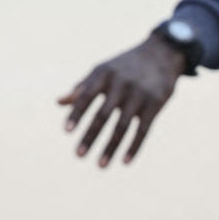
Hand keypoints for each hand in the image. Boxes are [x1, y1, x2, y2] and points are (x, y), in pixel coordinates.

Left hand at [58, 34, 184, 166]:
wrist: (160, 53)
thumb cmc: (124, 65)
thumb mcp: (102, 70)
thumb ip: (82, 87)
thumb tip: (58, 102)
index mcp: (103, 74)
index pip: (86, 96)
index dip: (76, 114)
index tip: (66, 131)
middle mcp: (120, 83)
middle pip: (102, 115)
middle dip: (90, 136)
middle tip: (78, 155)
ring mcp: (139, 94)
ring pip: (122, 126)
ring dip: (110, 147)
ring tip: (100, 165)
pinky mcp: (155, 103)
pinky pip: (143, 129)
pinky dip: (133, 146)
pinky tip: (124, 162)